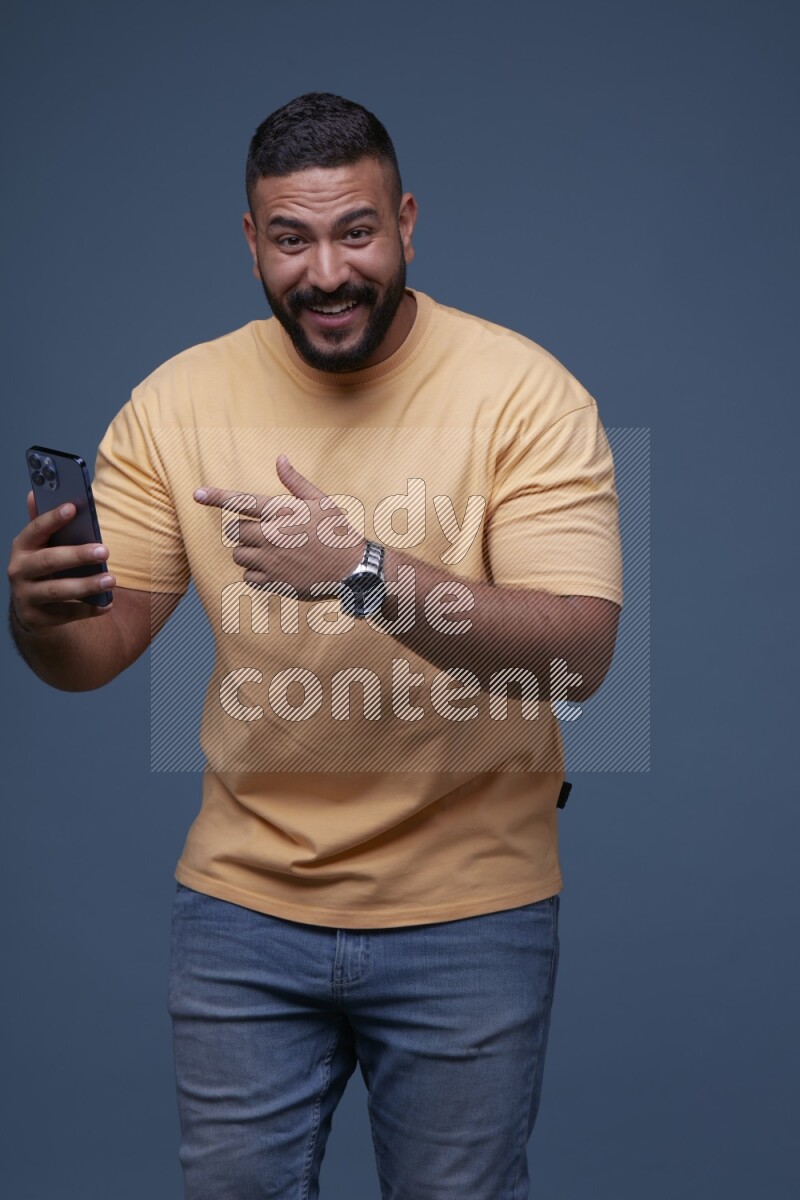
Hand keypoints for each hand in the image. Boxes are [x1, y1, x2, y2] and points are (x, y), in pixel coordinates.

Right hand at [7, 492, 115, 631]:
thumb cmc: (43, 567)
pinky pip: (65, 614)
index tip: (72, 508)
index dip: (52, 519)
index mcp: (22, 547)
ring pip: (57, 590)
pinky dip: (88, 610)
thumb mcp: (40, 545)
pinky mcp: (36, 618)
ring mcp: (26, 596)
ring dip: (86, 585)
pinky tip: (107, 604)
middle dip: (77, 555)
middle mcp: (19, 571)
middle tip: (105, 550)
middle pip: (49, 561)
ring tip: (111, 580)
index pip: (35, 529)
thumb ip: (43, 522)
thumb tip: (34, 493)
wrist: (30, 607)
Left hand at [193, 455, 364, 600]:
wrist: (351, 569)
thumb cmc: (337, 532)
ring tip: (272, 552)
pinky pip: (248, 576)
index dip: (216, 497)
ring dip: (248, 552)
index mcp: (282, 512)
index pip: (241, 502)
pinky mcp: (274, 581)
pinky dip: (256, 573)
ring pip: (238, 554)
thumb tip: (280, 458)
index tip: (196, 494)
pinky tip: (275, 568)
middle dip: (245, 531)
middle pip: (235, 531)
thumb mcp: (321, 501)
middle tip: (267, 534)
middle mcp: (272, 535)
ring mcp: (271, 560)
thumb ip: (295, 482)